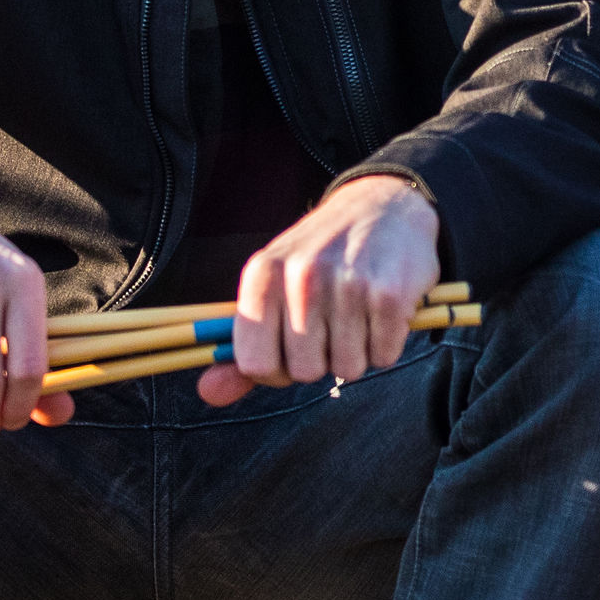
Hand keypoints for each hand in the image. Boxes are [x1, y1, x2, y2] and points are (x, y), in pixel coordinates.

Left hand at [203, 176, 443, 405]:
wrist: (386, 205)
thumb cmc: (324, 256)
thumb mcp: (274, 287)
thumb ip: (244, 346)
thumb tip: (209, 394)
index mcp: (262, 274)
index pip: (253, 363)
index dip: (276, 370)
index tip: (292, 351)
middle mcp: (301, 276)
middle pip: (304, 372)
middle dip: (322, 360)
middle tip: (333, 324)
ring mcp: (347, 284)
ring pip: (347, 369)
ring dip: (358, 352)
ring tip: (359, 314)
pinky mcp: (389, 294)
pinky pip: (384, 357)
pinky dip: (387, 343)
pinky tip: (383, 311)